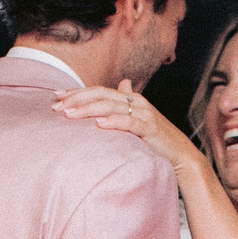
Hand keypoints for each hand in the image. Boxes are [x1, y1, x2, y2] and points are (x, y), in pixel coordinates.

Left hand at [53, 81, 197, 172]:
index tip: (56, 97)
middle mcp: (136, 102)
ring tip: (69, 115)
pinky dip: (114, 122)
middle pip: (101, 95)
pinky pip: (129, 123)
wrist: (181, 155)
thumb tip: (123, 83)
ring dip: (88, 109)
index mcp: (129, 99)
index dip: (77, 92)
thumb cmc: (155, 139)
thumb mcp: (137, 119)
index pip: (98, 90)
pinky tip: (99, 124)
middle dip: (76, 99)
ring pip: (111, 106)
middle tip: (56, 107)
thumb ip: (126, 103)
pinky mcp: (150, 129)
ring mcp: (144, 114)